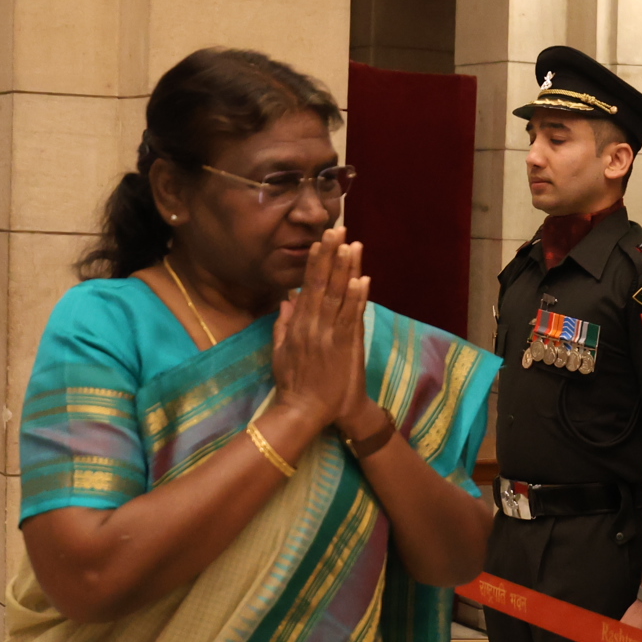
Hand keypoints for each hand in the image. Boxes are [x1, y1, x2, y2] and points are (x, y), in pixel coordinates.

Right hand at [272, 228, 369, 434]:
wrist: (305, 411)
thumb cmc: (293, 384)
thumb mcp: (280, 352)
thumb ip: (283, 326)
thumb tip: (287, 302)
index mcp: (297, 326)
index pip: (308, 286)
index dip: (316, 262)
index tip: (322, 241)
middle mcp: (312, 326)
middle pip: (322, 284)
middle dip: (330, 255)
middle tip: (337, 229)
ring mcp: (329, 335)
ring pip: (338, 296)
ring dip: (346, 269)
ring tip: (352, 245)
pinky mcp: (344, 347)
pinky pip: (352, 318)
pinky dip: (356, 298)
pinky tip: (361, 279)